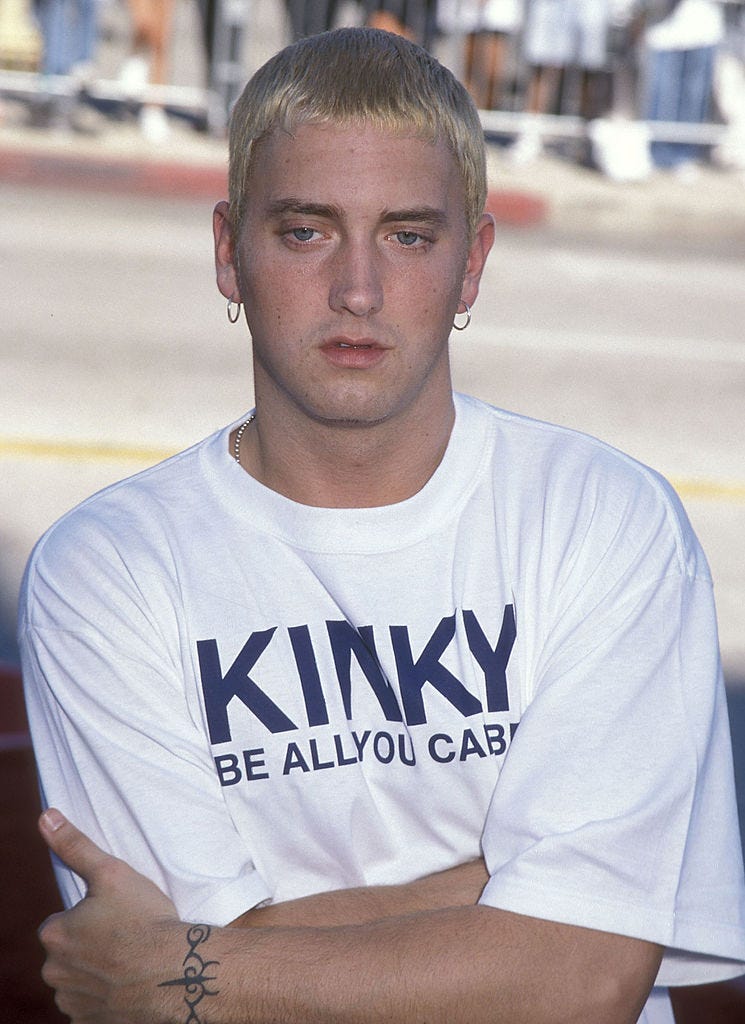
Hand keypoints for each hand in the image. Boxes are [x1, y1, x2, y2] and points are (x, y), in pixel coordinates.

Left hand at [38, 809, 182, 1023]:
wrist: (174, 973)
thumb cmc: (143, 919)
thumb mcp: (111, 872)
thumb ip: (75, 845)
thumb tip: (45, 817)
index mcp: (55, 934)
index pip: (62, 922)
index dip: (90, 916)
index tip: (115, 915)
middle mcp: (54, 973)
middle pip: (69, 953)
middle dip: (91, 946)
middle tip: (126, 936)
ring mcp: (72, 1003)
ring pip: (80, 980)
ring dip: (98, 973)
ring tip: (133, 959)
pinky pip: (92, 1007)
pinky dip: (107, 998)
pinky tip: (131, 984)